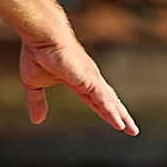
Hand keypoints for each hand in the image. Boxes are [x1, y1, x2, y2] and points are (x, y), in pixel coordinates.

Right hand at [20, 32, 138, 135]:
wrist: (42, 35)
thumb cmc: (38, 52)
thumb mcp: (34, 84)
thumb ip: (37, 102)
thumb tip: (36, 121)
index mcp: (79, 80)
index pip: (96, 100)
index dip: (106, 111)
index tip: (116, 121)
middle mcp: (90, 79)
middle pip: (109, 101)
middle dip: (121, 115)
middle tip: (132, 130)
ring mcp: (92, 79)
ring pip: (110, 102)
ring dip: (121, 117)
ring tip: (132, 131)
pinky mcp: (90, 79)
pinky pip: (103, 100)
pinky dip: (111, 112)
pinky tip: (119, 124)